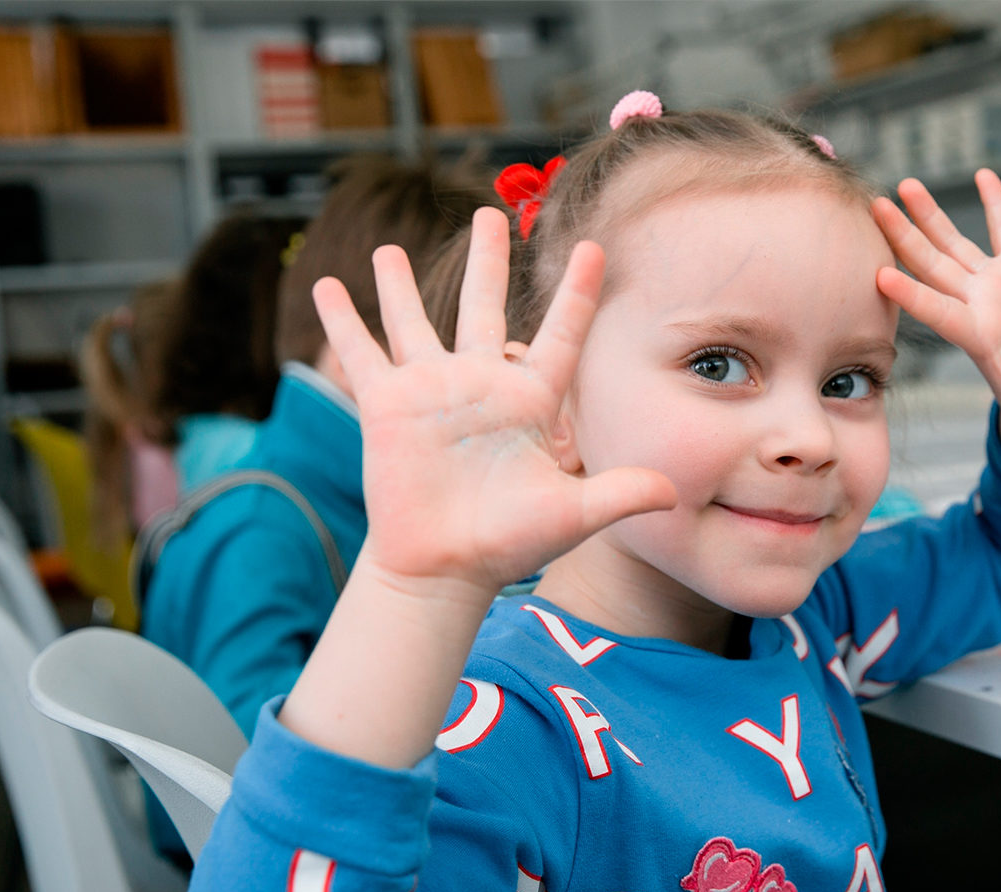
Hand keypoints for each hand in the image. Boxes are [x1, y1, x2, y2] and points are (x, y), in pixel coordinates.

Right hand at [312, 208, 676, 594]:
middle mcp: (481, 385)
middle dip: (488, 260)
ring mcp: (432, 391)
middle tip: (489, 213)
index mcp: (530, 399)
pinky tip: (327, 285)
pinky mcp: (389, 406)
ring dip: (400, 284)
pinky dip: (343, 321)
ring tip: (388, 247)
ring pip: (415, 321)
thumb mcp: (572, 514)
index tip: (593, 246)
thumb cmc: (510, 543)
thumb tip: (673, 492)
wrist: (445, 569)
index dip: (578, 292)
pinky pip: (363, 353)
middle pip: (485, 306)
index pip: (561, 333)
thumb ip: (618, 493)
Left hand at [873, 171, 1000, 445]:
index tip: (878, 275)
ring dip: (932, 215)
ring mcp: (996, 286)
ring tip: (906, 184)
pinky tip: (984, 175)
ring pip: (956, 243)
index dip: (911, 295)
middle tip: (874, 207)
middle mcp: (977, 305)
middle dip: (905, 237)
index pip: (937, 311)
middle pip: (932, 266)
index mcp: (976, 336)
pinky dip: (997, 205)